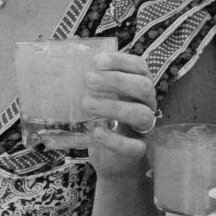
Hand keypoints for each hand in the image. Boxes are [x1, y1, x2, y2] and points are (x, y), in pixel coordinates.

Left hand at [81, 50, 158, 180]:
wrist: (112, 160)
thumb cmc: (105, 122)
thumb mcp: (100, 98)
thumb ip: (91, 82)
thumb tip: (69, 55)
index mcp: (138, 87)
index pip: (140, 67)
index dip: (121, 61)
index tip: (97, 61)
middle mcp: (147, 105)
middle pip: (144, 86)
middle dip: (117, 80)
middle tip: (88, 79)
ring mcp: (145, 129)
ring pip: (141, 114)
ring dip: (114, 107)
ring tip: (86, 104)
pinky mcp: (138, 151)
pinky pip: (133, 146)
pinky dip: (114, 140)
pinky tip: (97, 133)